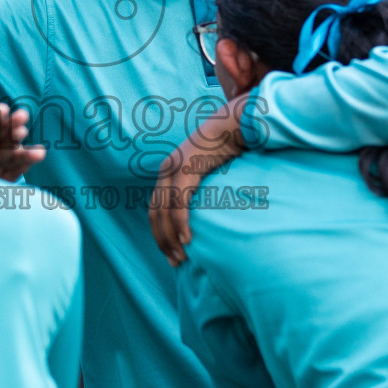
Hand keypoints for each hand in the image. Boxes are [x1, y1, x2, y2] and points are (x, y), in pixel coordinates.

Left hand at [149, 100, 247, 266]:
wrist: (233, 124)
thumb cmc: (227, 147)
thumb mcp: (210, 170)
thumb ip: (203, 188)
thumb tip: (209, 210)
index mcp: (168, 172)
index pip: (155, 209)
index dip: (160, 233)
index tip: (170, 253)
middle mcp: (166, 171)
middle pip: (155, 214)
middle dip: (163, 241)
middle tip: (175, 263)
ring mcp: (174, 169)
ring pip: (165, 212)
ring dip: (172, 238)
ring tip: (182, 257)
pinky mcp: (186, 170)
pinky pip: (179, 203)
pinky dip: (181, 224)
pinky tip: (188, 240)